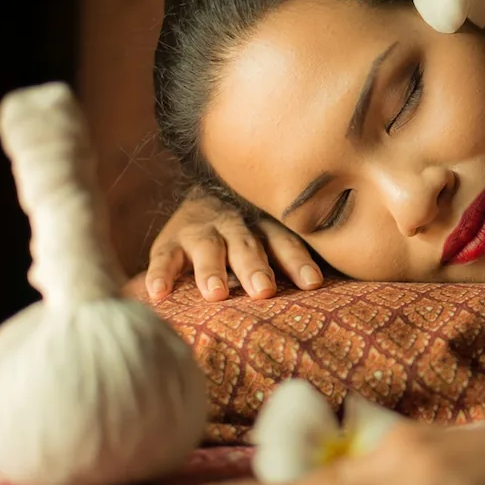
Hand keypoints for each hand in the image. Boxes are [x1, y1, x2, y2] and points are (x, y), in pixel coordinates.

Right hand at [145, 190, 322, 301]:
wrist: (205, 189)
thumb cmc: (252, 228)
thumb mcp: (272, 232)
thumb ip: (292, 254)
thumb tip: (326, 288)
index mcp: (265, 224)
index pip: (285, 242)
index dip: (298, 261)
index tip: (312, 283)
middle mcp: (235, 223)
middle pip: (248, 244)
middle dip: (255, 267)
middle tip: (264, 290)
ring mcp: (200, 229)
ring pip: (208, 247)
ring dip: (212, 270)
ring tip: (216, 294)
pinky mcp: (169, 240)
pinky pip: (163, 256)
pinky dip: (160, 275)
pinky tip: (158, 295)